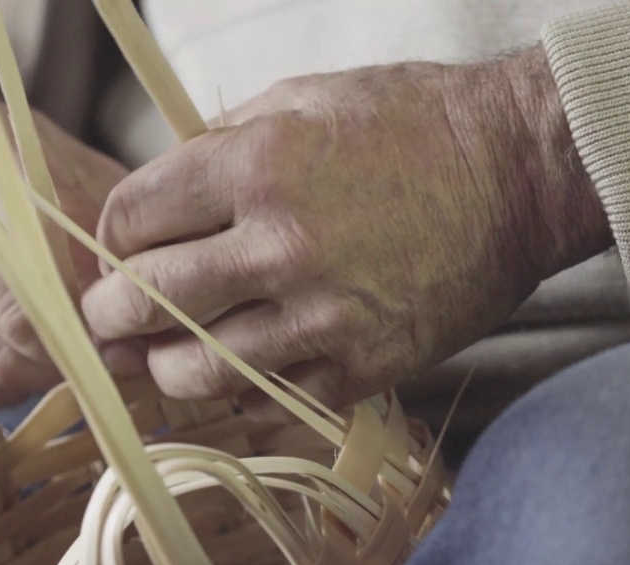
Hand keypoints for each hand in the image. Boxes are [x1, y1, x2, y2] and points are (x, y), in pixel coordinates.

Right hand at [0, 100, 126, 409]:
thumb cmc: (23, 189)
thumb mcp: (76, 181)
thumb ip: (113, 236)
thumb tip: (151, 320)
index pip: (54, 247)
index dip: (100, 300)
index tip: (131, 327)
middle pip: (21, 315)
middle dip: (77, 346)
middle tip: (111, 354)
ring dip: (44, 371)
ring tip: (66, 351)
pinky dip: (1, 387)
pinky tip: (14, 357)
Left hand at [83, 45, 610, 418]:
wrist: (519, 173)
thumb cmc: (414, 124)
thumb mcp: (303, 99)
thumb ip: (221, 143)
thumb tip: (163, 193)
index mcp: (255, 166)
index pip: (129, 222)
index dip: (110, 240)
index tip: (118, 252)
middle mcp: (279, 246)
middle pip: (145, 302)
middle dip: (111, 313)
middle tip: (110, 319)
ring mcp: (322, 316)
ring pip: (196, 370)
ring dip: (166, 367)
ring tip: (163, 358)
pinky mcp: (363, 366)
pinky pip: (269, 400)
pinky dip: (242, 393)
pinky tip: (241, 374)